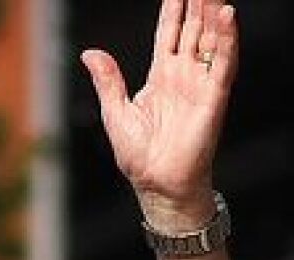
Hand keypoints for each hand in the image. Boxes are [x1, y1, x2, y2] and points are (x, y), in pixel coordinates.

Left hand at [81, 0, 236, 225]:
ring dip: (212, 14)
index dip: (173, 10)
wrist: (157, 184)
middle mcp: (182, 76)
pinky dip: (226, 39)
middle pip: (192, 30)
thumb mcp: (115, 113)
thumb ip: (108, 80)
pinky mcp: (213, 97)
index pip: (168, 34)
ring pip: (209, 39)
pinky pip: (223, 63)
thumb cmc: (139, 158)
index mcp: (160, 77)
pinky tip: (226, 16)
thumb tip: (89, 53)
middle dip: (196, 5)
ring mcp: (199, 84)